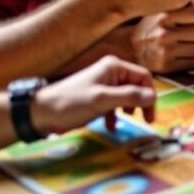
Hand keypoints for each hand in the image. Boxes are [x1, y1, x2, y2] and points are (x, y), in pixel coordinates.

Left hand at [31, 55, 155, 134]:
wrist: (40, 113)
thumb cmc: (71, 103)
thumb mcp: (102, 100)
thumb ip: (129, 97)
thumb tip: (153, 96)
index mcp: (115, 67)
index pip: (144, 77)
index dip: (150, 94)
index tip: (150, 114)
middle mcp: (111, 72)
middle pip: (137, 86)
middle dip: (141, 103)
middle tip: (146, 120)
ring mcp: (103, 84)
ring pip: (127, 96)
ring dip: (128, 109)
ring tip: (125, 121)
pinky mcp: (97, 96)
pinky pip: (114, 103)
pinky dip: (115, 114)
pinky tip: (110, 125)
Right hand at [129, 0, 193, 72]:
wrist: (131, 48)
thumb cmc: (157, 25)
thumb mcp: (167, 9)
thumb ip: (188, 4)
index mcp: (165, 15)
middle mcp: (163, 33)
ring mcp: (164, 52)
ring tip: (189, 42)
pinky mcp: (165, 67)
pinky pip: (193, 62)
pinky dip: (191, 59)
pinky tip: (181, 54)